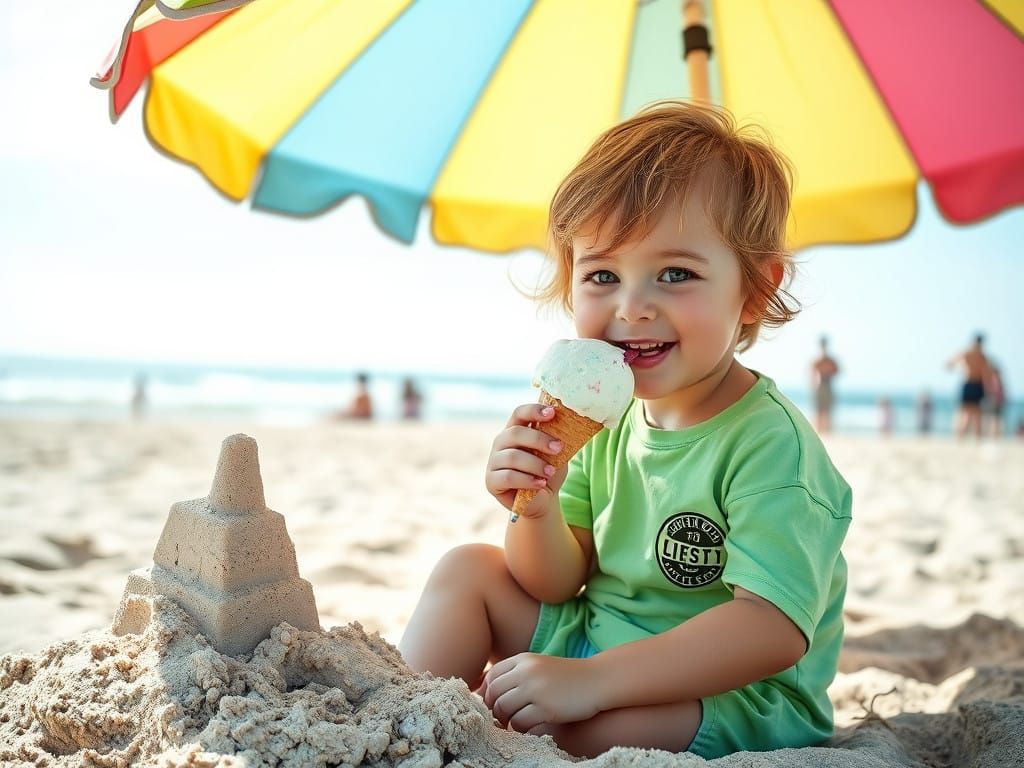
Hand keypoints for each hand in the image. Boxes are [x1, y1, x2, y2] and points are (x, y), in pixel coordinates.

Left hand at [480, 653, 600, 732]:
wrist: (598, 680)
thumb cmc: (567, 676)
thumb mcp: (539, 666)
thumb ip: (517, 674)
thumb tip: (488, 692)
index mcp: (523, 659)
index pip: (491, 676)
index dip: (486, 693)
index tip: (492, 705)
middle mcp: (526, 671)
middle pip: (494, 694)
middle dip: (493, 710)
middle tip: (501, 720)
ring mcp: (536, 689)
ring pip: (504, 709)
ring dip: (506, 721)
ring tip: (515, 724)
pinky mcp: (546, 708)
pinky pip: (520, 723)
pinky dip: (520, 729)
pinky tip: (528, 729)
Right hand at [485, 404, 567, 517]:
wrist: (542, 500)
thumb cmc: (548, 472)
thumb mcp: (555, 454)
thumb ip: (555, 440)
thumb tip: (566, 426)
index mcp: (515, 430)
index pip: (519, 413)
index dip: (534, 411)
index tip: (552, 413)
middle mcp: (501, 443)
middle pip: (515, 433)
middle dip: (539, 440)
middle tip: (558, 448)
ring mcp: (493, 461)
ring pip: (512, 457)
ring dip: (535, 464)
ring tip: (550, 472)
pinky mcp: (491, 481)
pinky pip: (508, 476)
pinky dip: (527, 480)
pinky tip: (540, 484)